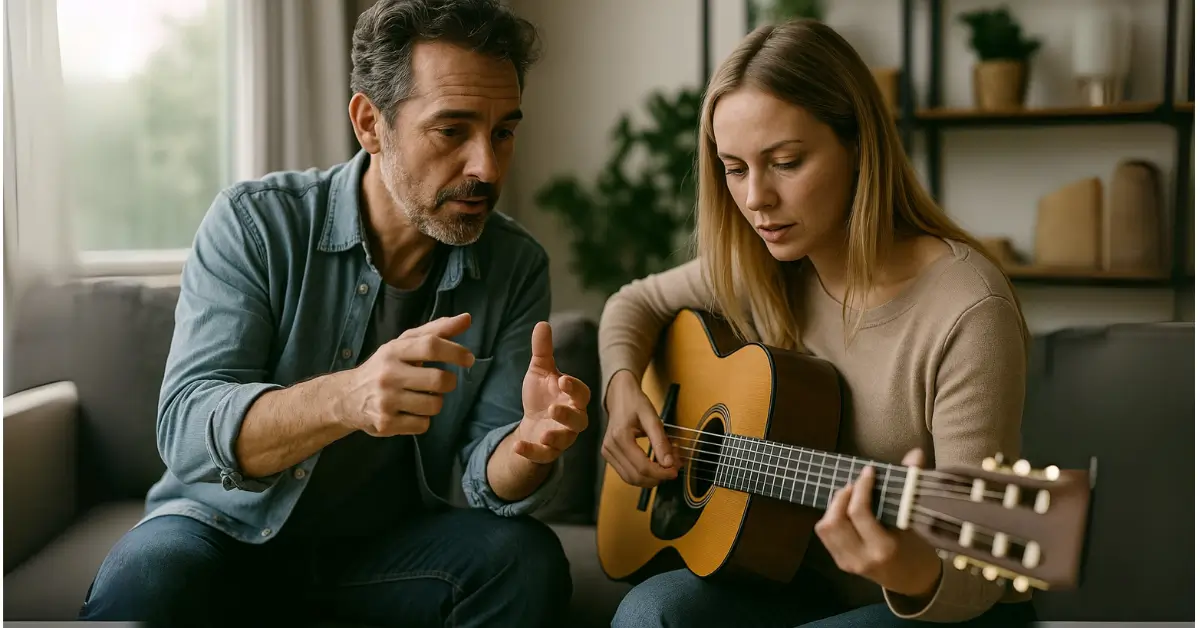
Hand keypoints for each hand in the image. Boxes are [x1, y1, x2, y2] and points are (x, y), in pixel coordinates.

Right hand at [337, 313, 474, 436]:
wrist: (347, 397)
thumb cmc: (385, 367)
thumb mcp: (404, 344)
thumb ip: (436, 331)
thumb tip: (467, 318)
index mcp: (393, 351)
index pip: (430, 346)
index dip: (455, 352)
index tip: (468, 359)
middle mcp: (388, 375)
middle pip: (439, 380)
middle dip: (449, 382)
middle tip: (442, 382)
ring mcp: (386, 401)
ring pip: (434, 405)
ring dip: (435, 402)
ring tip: (422, 397)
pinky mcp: (386, 424)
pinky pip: (423, 425)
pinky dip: (423, 420)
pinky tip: (410, 412)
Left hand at [511, 321, 590, 463]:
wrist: (532, 423)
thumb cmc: (542, 394)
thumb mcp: (540, 371)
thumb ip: (542, 351)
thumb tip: (542, 323)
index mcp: (574, 398)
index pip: (581, 393)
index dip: (574, 387)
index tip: (563, 379)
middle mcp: (573, 419)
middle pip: (579, 420)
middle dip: (568, 415)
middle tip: (555, 408)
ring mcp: (562, 437)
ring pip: (565, 440)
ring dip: (556, 436)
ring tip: (545, 432)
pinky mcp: (548, 451)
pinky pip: (543, 455)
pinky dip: (531, 451)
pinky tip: (518, 446)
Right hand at [600, 369, 678, 486]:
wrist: (620, 396)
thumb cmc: (635, 403)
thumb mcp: (652, 417)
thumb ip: (661, 441)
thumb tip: (669, 463)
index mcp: (620, 437)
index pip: (642, 467)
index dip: (660, 473)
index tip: (675, 471)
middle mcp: (610, 448)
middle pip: (636, 476)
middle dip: (657, 477)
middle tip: (673, 468)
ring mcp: (607, 453)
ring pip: (630, 479)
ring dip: (650, 478)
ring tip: (665, 467)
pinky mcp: (608, 455)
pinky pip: (626, 473)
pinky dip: (642, 474)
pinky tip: (654, 466)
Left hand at [814, 447, 942, 598]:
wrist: (911, 580)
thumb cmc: (916, 547)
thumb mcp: (915, 521)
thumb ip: (911, 486)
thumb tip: (915, 454)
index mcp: (883, 548)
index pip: (860, 513)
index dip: (862, 488)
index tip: (869, 471)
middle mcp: (862, 557)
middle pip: (835, 520)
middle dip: (843, 496)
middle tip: (856, 484)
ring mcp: (848, 562)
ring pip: (826, 527)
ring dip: (834, 506)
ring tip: (849, 495)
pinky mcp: (841, 562)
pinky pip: (826, 535)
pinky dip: (831, 517)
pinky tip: (845, 511)